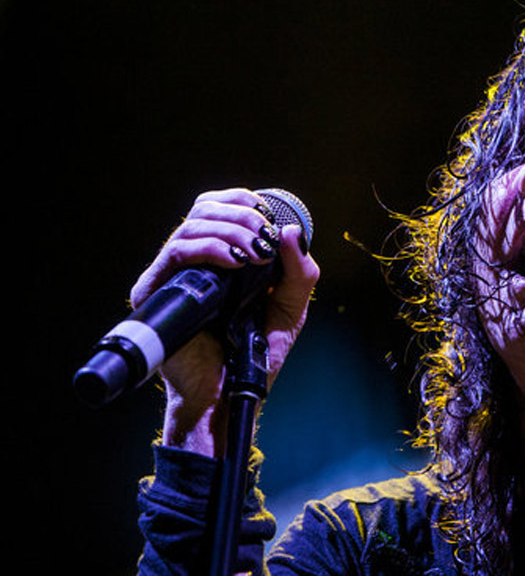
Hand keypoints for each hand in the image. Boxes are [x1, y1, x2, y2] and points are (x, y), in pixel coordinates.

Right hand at [130, 188, 319, 455]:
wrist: (229, 394)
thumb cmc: (256, 353)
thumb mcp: (290, 307)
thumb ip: (299, 272)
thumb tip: (292, 230)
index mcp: (220, 257)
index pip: (219, 207)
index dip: (241, 200)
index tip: (267, 214)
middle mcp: (193, 261)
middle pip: (204, 209)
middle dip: (241, 215)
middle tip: (265, 238)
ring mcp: (172, 275)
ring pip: (191, 226)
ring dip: (230, 231)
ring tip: (256, 252)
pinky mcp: (156, 292)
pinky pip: (177, 254)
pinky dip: (209, 249)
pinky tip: (234, 261)